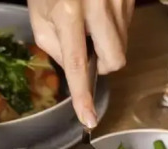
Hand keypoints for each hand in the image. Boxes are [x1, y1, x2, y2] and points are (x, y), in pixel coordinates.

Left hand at [29, 0, 133, 127]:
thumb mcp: (39, 9)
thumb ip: (52, 43)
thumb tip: (73, 66)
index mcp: (69, 12)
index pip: (79, 65)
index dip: (83, 96)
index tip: (88, 119)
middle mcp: (98, 5)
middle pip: (115, 59)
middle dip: (104, 64)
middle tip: (88, 51)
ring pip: (123, 43)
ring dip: (108, 43)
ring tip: (90, 23)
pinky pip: (127, 25)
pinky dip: (114, 27)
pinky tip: (100, 11)